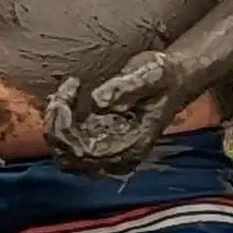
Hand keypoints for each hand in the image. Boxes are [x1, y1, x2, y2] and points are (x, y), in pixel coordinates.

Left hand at [45, 50, 183, 174]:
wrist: (175, 79)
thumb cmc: (164, 76)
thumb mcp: (150, 74)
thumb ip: (125, 88)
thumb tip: (97, 102)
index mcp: (132, 146)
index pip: (85, 152)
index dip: (67, 126)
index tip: (71, 90)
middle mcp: (118, 157)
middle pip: (69, 157)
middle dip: (58, 122)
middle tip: (67, 88)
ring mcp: (107, 153)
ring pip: (64, 153)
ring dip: (56, 122)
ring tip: (67, 91)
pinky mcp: (99, 143)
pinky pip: (67, 144)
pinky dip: (60, 121)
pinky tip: (69, 95)